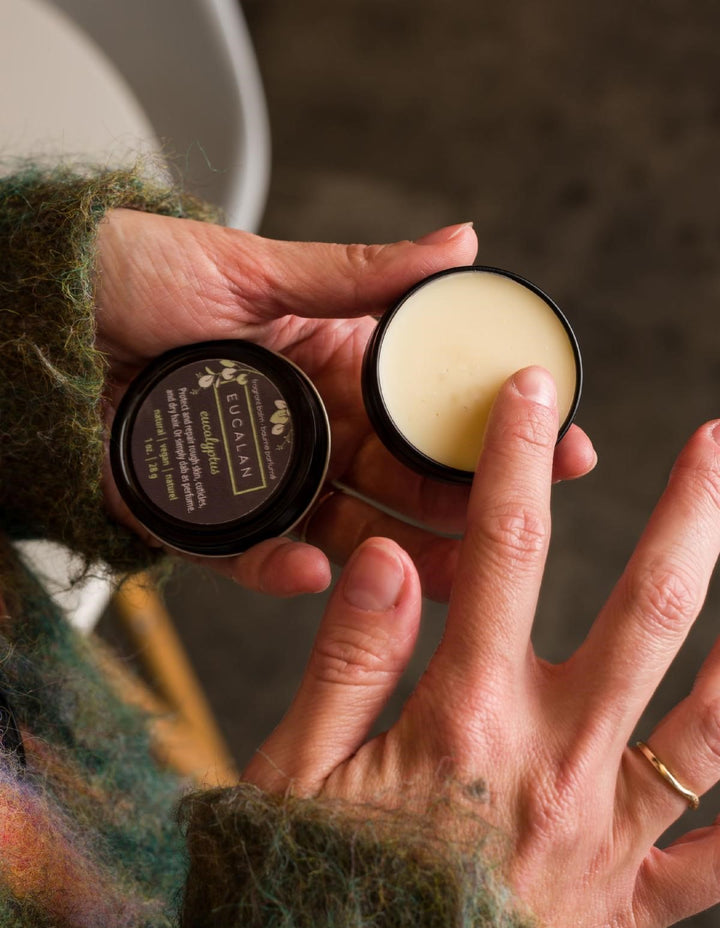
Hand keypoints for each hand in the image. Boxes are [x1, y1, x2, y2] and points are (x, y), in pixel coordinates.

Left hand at [95, 211, 595, 599]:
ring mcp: (258, 480)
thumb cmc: (133, 274)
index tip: (557, 445)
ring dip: (393, 561)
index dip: (490, 432)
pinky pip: (252, 556)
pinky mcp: (199, 519)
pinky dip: (283, 572)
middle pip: (399, 486)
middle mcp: (304, 430)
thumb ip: (359, 274)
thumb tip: (461, 242)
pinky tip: (318, 574)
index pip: (426, 411)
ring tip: (442, 578)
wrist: (32, 318)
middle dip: (463, 512)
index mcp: (329, 366)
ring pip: (344, 535)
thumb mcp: (254, 265)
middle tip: (519, 534)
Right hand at [243, 365, 719, 927]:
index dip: (519, 461)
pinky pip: (719, 864)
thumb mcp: (296, 771)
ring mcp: (603, 837)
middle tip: (718, 445)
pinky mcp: (627, 906)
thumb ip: (348, 658)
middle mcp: (554, 763)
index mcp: (464, 719)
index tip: (534, 394)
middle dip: (690, 516)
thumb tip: (390, 555)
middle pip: (645, 613)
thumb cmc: (313, 892)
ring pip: (711, 725)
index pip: (502, 554)